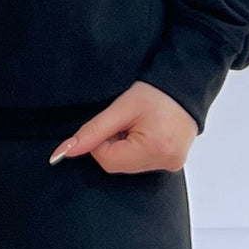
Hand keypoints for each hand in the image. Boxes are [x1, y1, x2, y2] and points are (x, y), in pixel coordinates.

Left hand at [48, 81, 197, 173]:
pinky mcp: (175, 162)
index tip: (112, 122)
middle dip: (115, 144)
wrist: (185, 83)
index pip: (107, 161)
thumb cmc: (155, 92)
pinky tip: (147, 131)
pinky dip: (139, 149)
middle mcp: (166, 163)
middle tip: (126, 121)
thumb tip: (64, 152)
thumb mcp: (121, 107)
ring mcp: (173, 165)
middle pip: (120, 165)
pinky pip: (145, 163)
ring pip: (130, 165)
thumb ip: (92, 131)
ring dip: (127, 147)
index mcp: (153, 150)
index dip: (101, 141)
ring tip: (140, 124)